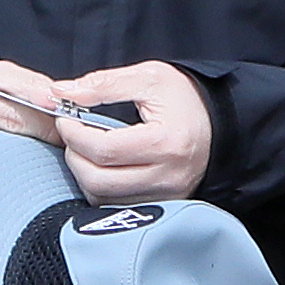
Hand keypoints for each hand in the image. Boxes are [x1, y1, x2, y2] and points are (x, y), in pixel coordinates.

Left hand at [44, 64, 213, 200]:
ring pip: (103, 198)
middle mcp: (167, 176)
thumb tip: (62, 92)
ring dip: (84, 173)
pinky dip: (99, 188)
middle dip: (74, 156)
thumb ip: (104, 84)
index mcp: (166, 143)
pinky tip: (102, 166)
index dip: (74, 134)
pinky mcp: (162, 206)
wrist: (222, 125)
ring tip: (87, 148)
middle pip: (98, 180)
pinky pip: (116, 206)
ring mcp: (166, 196)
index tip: (66, 118)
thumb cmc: (187, 99)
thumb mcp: (149, 78)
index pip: (103, 149)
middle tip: (73, 134)